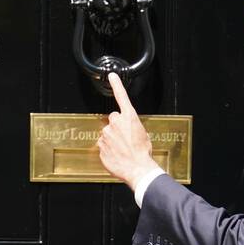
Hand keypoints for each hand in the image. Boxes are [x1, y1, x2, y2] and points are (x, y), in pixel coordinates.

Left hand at [96, 72, 157, 188]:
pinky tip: (116, 154)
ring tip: (122, 149)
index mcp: (129, 118)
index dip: (116, 84)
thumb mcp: (143, 135)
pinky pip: (103, 144)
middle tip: (124, 137)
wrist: (137, 168)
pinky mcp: (100, 145)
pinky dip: (108, 148)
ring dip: (112, 138)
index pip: (122, 96)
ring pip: (107, 132)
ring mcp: (106, 134)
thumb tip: (128, 129)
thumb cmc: (142, 153)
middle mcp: (116, 123)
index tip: (111, 76)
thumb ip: (132, 127)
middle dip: (117, 126)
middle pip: (113, 119)